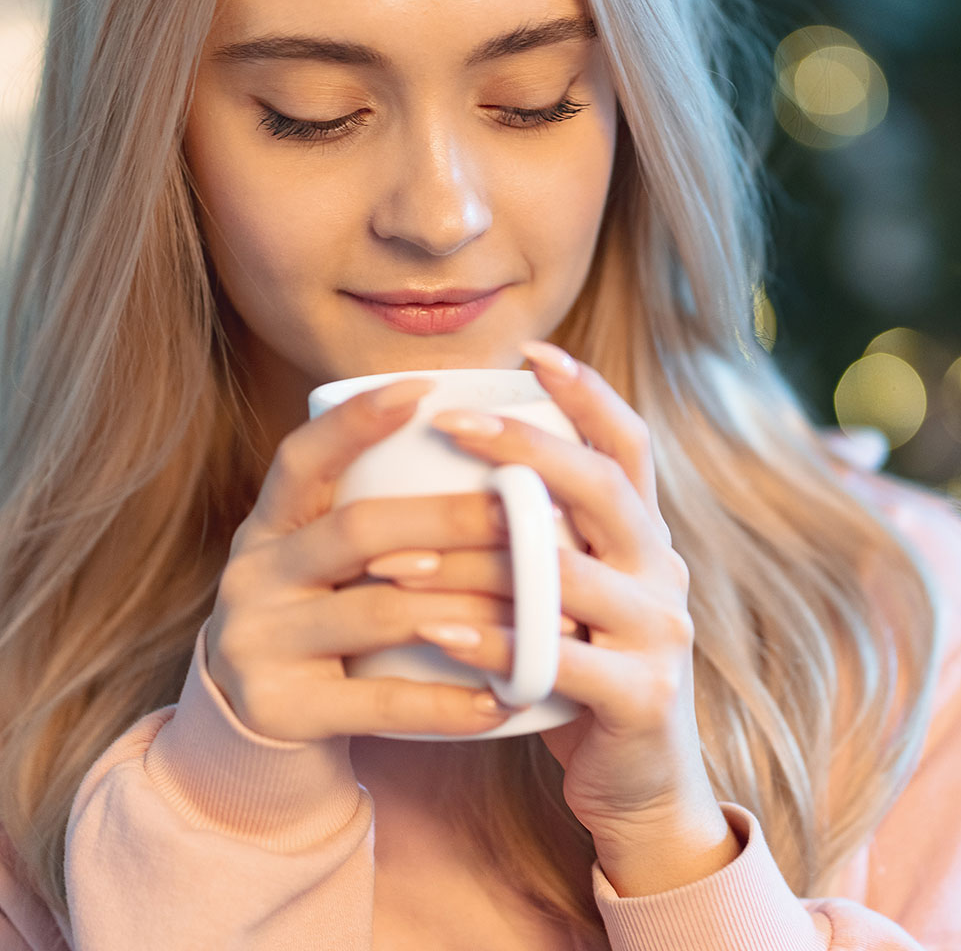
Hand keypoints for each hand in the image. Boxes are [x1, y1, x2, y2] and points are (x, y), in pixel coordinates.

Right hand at [204, 377, 517, 742]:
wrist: (248, 739)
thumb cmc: (321, 632)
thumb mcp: (326, 569)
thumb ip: (377, 524)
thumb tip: (489, 462)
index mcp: (269, 528)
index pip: (303, 457)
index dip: (359, 421)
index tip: (425, 388)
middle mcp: (254, 575)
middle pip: (358, 528)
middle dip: (452, 518)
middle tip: (528, 514)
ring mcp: (258, 643)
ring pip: (382, 612)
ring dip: (475, 609)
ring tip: (547, 612)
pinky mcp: (279, 710)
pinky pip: (381, 701)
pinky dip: (450, 701)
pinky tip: (506, 696)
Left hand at [373, 342, 739, 891]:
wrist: (643, 784)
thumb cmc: (585, 672)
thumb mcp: (575, 595)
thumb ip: (545, 541)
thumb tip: (459, 475)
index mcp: (646, 537)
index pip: (629, 445)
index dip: (587, 393)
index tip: (531, 350)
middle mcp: (663, 570)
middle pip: (603, 487)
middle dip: (527, 446)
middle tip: (452, 423)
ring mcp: (662, 632)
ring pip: (568, 572)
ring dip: (477, 557)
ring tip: (396, 552)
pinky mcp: (644, 696)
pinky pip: (560, 659)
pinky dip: (493, 643)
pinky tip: (434, 634)